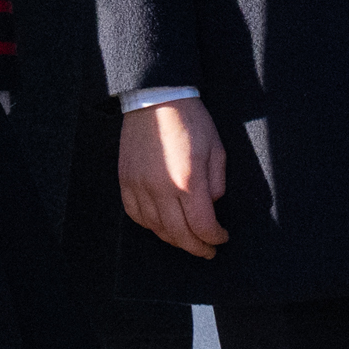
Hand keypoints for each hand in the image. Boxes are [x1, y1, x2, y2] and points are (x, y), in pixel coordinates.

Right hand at [119, 98, 227, 257]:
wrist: (156, 97)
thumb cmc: (191, 120)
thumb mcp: (217, 149)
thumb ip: (217, 183)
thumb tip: (211, 205)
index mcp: (188, 181)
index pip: (202, 226)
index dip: (215, 238)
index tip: (222, 238)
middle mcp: (161, 189)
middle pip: (179, 235)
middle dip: (196, 247)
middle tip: (207, 251)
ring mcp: (140, 186)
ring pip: (156, 228)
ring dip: (174, 239)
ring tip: (187, 239)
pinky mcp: (126, 180)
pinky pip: (135, 214)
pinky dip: (150, 225)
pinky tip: (161, 225)